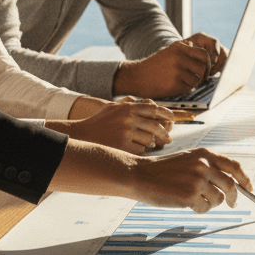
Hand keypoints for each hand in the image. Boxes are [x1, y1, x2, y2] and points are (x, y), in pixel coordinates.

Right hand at [49, 101, 172, 154]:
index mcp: (128, 107)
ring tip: (151, 144)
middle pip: (156, 126)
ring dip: (152, 143)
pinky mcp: (122, 145)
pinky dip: (141, 150)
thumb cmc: (100, 121)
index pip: (154, 109)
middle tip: (168, 139)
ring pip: (150, 139)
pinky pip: (141, 150)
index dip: (166, 114)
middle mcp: (128, 118)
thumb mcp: (114, 107)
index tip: (172, 120)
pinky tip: (136, 149)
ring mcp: (125, 132)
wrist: (83, 134)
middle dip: (165, 134)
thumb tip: (153, 105)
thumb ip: (132, 104)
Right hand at [112, 36, 223, 97]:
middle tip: (198, 79)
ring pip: (197, 79)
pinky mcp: (174, 84)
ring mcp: (177, 71)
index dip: (208, 63)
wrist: (135, 76)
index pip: (204, 54)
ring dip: (193, 83)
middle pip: (203, 67)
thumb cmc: (153, 65)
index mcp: (180, 47)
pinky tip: (175, 87)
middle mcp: (179, 57)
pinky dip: (185, 90)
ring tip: (182, 82)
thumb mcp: (168, 51)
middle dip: (202, 75)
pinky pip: (188, 89)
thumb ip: (183, 48)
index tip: (204, 69)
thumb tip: (197, 47)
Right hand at [127, 148, 252, 213]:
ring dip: (210, 204)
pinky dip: (199, 209)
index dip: (245, 179)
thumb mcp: (187, 159)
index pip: (234, 166)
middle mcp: (204, 165)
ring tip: (195, 200)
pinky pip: (204, 208)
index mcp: (205, 154)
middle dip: (233, 198)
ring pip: (218, 199)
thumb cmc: (162, 170)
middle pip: (231, 186)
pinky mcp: (190, 195)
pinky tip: (187, 204)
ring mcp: (198, 180)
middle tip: (230, 204)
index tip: (249, 188)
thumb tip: (229, 183)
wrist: (139, 175)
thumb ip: (207, 166)